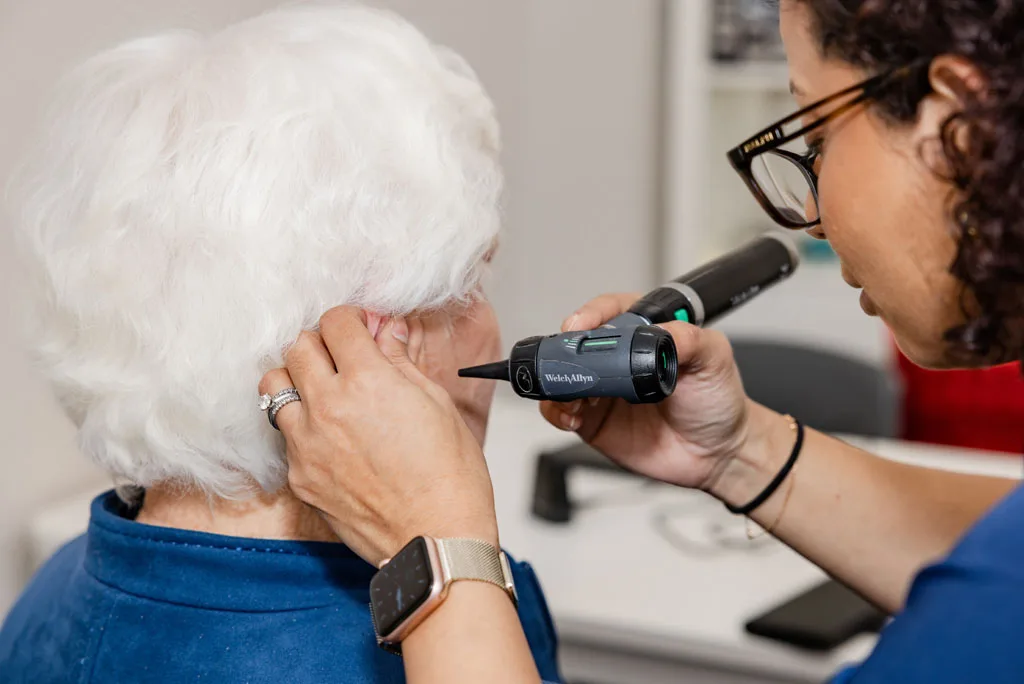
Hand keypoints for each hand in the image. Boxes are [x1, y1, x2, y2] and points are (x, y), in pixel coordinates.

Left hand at [260, 306, 498, 566]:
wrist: (436, 538)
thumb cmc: (449, 475)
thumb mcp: (435, 403)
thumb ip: (400, 361)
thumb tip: (387, 332)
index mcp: (367, 381)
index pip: (335, 322)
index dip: (351, 319)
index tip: (361, 328)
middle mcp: (327, 407)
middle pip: (298, 346)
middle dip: (322, 343)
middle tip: (344, 356)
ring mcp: (307, 444)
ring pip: (275, 386)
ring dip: (298, 379)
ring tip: (324, 391)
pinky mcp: (300, 476)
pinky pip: (285, 435)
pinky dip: (302, 425)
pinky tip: (331, 436)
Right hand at [541, 293, 756, 493]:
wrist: (718, 453)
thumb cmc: (717, 400)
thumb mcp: (714, 359)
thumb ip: (690, 340)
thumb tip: (660, 332)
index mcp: (645, 333)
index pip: (610, 311)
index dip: (592, 314)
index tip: (582, 325)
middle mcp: (619, 358)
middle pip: (577, 342)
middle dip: (565, 349)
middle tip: (568, 361)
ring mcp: (603, 388)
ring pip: (563, 375)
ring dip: (558, 381)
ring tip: (574, 394)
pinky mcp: (593, 419)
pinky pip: (561, 410)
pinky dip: (556, 411)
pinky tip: (571, 415)